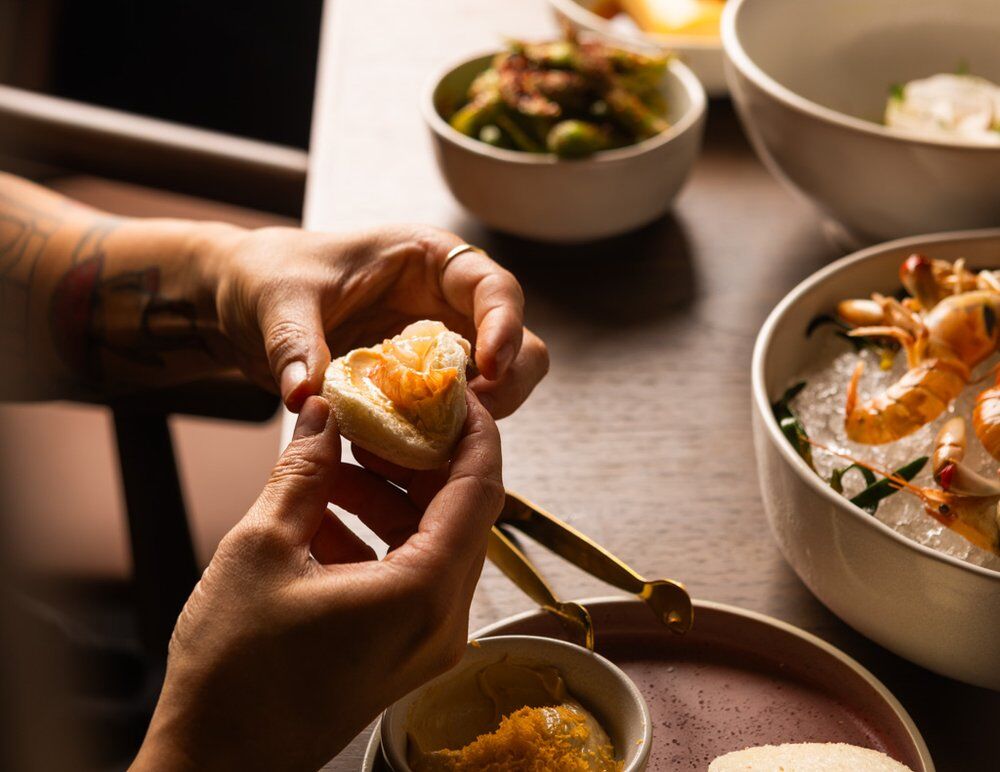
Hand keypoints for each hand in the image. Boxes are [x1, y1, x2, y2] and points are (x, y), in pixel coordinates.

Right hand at [131, 394, 503, 770]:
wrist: (214, 764)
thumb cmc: (234, 674)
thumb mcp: (261, 549)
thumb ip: (302, 471)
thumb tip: (323, 415)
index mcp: (424, 593)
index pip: (480, 489)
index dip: (473, 432)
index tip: (454, 393)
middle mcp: (442, 622)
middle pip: (458, 513)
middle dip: (419, 459)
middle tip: (379, 419)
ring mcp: (426, 643)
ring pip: (429, 542)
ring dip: (387, 497)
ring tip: (331, 467)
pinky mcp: (402, 652)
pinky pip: (407, 574)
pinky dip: (374, 536)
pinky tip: (320, 515)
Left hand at [209, 224, 548, 415]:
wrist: (246, 304)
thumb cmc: (269, 277)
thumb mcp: (278, 301)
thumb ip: (295, 344)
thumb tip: (306, 394)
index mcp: (428, 261)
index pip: (495, 289)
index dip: (504, 326)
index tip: (488, 368)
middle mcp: (446, 305)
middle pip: (518, 346)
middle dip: (505, 385)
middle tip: (466, 415)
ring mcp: (438, 350)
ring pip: (496, 389)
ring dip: (474, 418)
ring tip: (430, 439)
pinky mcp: (419, 389)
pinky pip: (452, 417)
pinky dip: (441, 437)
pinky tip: (406, 450)